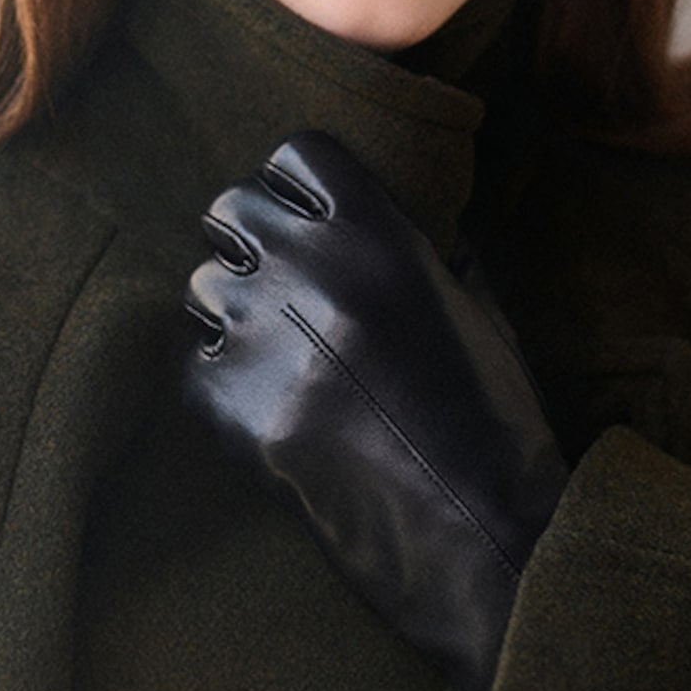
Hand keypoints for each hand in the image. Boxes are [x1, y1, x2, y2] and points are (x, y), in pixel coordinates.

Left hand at [184, 131, 565, 690]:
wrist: (484, 534)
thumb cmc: (494, 420)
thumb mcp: (476, 308)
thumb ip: (426, 251)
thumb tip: (393, 222)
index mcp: (381, 233)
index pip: (294, 156)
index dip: (295, 190)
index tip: (304, 221)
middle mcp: (315, 269)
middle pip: (230, 207)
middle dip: (248, 243)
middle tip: (280, 289)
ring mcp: (269, 339)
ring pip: (201, 286)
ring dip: (232, 315)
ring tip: (280, 358)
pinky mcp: (236, 410)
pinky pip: (196, 367)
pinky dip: (223, 387)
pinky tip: (274, 413)